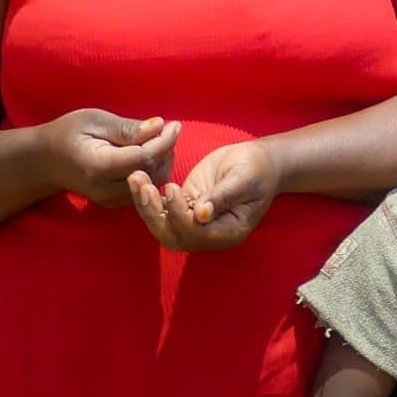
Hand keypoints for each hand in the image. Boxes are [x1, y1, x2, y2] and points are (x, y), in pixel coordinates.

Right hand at [41, 108, 180, 207]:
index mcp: (98, 167)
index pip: (143, 158)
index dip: (164, 141)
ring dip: (163, 160)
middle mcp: (106, 189)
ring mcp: (111, 200)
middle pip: (153, 173)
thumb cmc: (69, 134)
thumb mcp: (94, 121)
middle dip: (166, 150)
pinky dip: (154, 170)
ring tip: (157, 139)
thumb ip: (127, 128)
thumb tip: (159, 126)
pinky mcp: (116, 202)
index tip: (174, 124)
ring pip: (154, 183)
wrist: (46, 161)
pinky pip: (146, 188)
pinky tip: (149, 153)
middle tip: (167, 129)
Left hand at [128, 139, 280, 251]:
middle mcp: (209, 234)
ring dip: (145, 205)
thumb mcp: (245, 177)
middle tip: (143, 187)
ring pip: (162, 225)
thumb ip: (224, 196)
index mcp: (229, 231)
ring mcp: (195, 223)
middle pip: (172, 235)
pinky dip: (147, 197)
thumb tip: (202, 214)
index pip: (196, 233)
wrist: (260, 160)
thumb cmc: (258, 167)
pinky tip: (139, 179)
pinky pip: (161, 210)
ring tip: (136, 179)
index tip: (172, 187)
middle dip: (153, 213)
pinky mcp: (185, 209)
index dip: (180, 214)